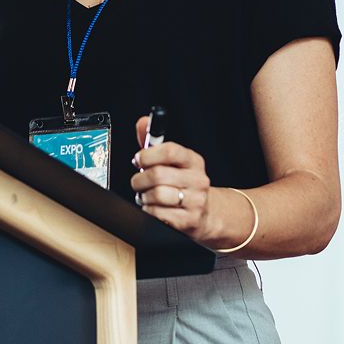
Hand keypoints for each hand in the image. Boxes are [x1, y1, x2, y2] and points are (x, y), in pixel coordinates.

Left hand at [130, 115, 211, 241]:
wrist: (205, 213)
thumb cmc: (182, 184)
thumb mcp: (172, 162)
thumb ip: (153, 142)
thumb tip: (142, 122)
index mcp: (193, 161)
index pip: (170, 151)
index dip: (148, 154)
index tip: (139, 159)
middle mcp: (198, 180)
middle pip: (158, 175)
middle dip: (140, 179)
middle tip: (138, 181)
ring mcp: (195, 201)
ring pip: (156, 194)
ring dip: (143, 196)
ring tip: (146, 195)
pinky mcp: (188, 220)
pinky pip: (157, 213)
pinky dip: (148, 210)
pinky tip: (153, 207)